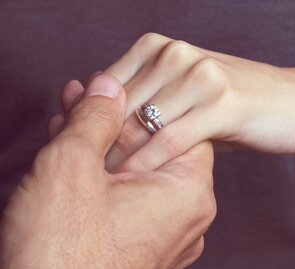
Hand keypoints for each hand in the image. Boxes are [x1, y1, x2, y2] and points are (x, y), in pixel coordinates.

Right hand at [0, 74, 215, 268]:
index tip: (105, 89)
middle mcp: (187, 215)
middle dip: (111, 122)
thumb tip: (108, 84)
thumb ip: (96, 118)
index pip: (176, 125)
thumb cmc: (60, 252)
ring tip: (68, 122)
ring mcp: (166, 234)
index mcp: (187, 191)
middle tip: (78, 100)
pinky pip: (129, 198)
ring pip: (136, 172)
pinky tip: (75, 158)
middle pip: (151, 148)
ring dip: (102, 146)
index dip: (137, 103)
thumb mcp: (72, 166)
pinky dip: (104, 176)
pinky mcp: (143, 246)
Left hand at [84, 33, 294, 172]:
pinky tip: (135, 179)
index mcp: (158, 47)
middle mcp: (175, 54)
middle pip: (118, 106)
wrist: (293, 102)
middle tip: (86, 174)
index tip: (78, 153)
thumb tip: (97, 116)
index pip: (105, 88)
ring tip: (104, 182)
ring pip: (140, 124)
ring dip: (118, 157)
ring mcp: (200, 76)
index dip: (87, 122)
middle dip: (98, 144)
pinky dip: (148, 163)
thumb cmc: (232, 102)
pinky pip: (171, 139)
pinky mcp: (223, 103)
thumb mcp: (183, 94)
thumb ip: (145, 99)